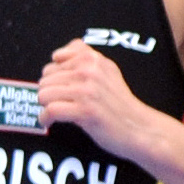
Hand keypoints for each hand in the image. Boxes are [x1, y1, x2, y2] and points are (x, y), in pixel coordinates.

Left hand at [35, 40, 159, 157]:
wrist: (139, 128)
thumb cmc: (119, 104)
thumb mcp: (108, 71)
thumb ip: (85, 58)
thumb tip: (58, 54)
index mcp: (94, 59)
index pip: (56, 58)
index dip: (55, 75)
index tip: (61, 87)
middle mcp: (90, 71)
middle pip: (46, 77)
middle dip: (49, 92)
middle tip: (60, 102)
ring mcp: (87, 90)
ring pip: (44, 93)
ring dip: (45, 106)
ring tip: (56, 111)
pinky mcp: (85, 110)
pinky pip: (50, 110)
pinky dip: (45, 118)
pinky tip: (50, 121)